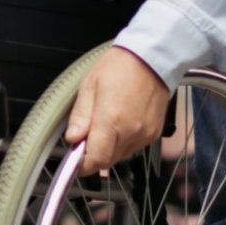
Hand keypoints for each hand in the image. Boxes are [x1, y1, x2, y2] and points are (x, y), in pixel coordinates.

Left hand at [64, 47, 170, 174]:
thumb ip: (80, 116)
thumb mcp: (89, 86)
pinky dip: (123, 142)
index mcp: (111, 119)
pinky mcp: (154, 134)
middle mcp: (131, 131)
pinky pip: (133, 148)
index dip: (83, 165)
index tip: (75, 161)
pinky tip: (119, 123)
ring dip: (108, 148)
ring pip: (121, 156)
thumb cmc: (119, 67)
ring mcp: (145, 134)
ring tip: (104, 124)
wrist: (150, 59)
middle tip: (85, 137)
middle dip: (94, 154)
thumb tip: (72, 138)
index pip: (97, 159)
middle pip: (108, 160)